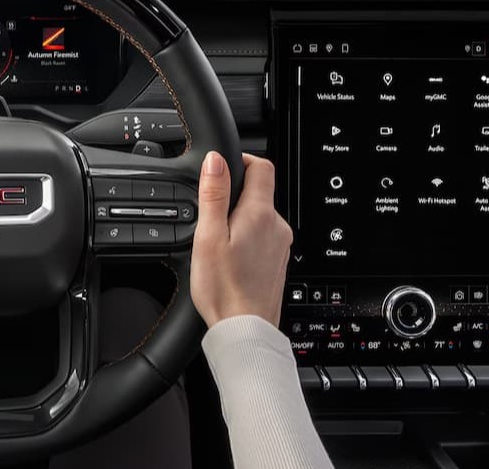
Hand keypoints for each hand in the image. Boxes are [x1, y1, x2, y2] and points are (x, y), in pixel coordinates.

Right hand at [191, 152, 292, 327]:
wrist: (244, 329)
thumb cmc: (224, 290)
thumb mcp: (209, 236)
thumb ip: (214, 195)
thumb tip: (216, 160)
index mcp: (260, 214)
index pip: (261, 166)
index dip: (240, 160)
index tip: (220, 169)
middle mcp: (277, 226)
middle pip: (259, 192)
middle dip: (234, 194)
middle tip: (209, 212)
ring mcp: (280, 245)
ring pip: (260, 216)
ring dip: (239, 218)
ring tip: (216, 240)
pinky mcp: (276, 261)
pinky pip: (262, 237)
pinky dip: (245, 238)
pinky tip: (229, 257)